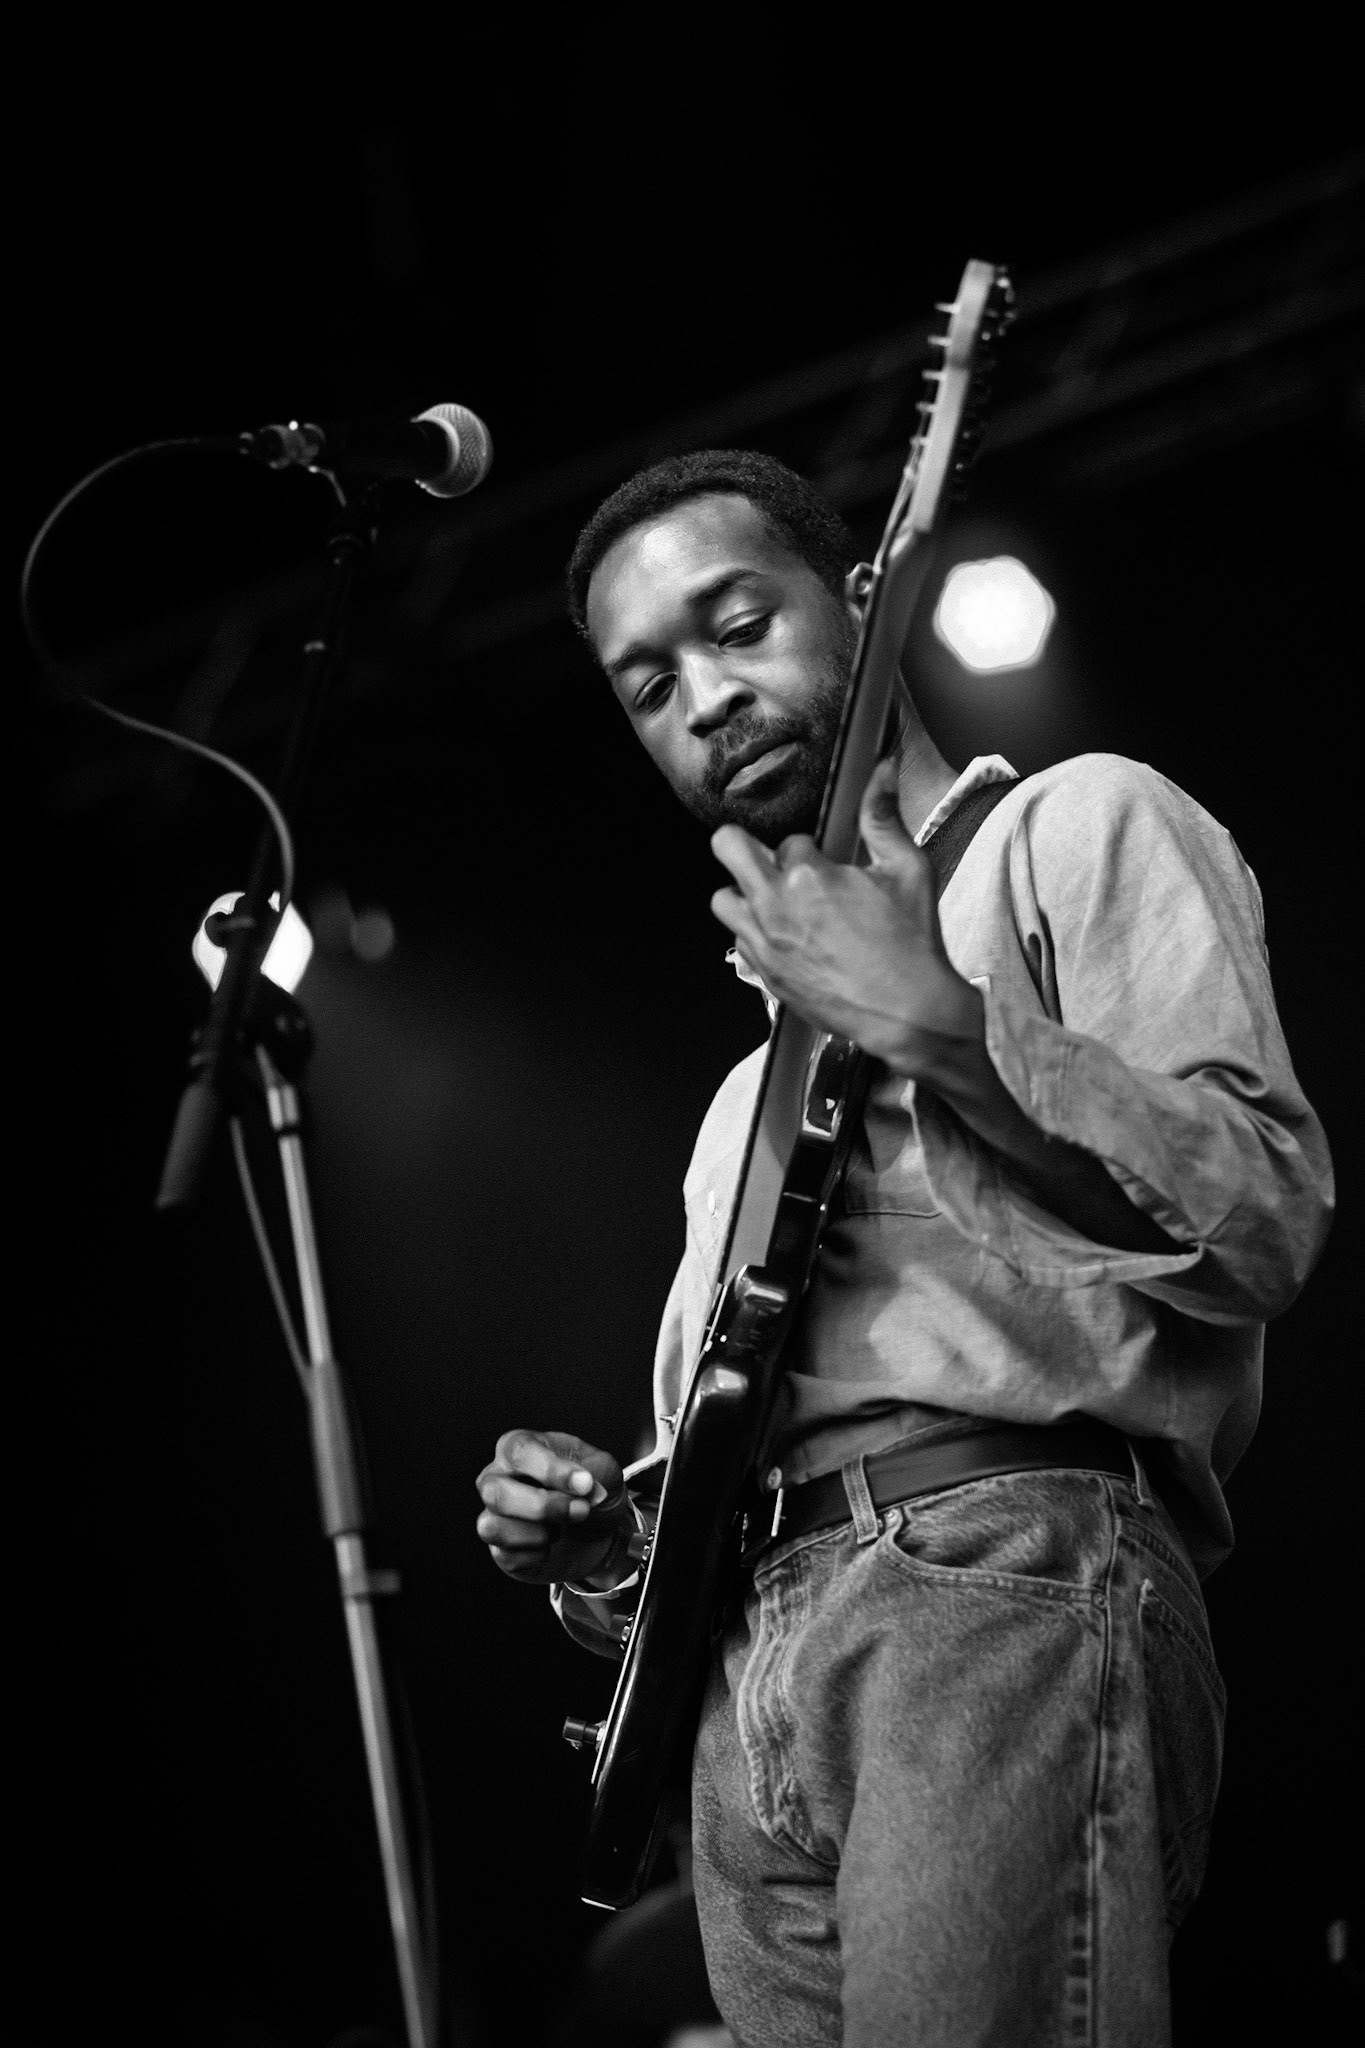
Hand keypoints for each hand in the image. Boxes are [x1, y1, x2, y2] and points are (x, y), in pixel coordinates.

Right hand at [475, 1430, 630, 1586]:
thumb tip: (583, 1485)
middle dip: (543, 1505)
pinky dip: (538, 1555)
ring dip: (538, 1533)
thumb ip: (595, 1472)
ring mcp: (493, 1515)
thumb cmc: (590, 1487)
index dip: (551, 1470)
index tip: (585, 1484)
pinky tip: (551, 1545)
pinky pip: (506, 1556)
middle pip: (494, 1491)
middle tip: (581, 1510)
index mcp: (517, 1447)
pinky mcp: (499, 1550)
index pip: (519, 1452)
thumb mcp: (603, 1469)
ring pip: (492, 1527)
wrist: (597, 1529)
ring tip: (562, 1528)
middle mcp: (496, 1478)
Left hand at [709, 757, 983, 1076]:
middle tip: (772, 858)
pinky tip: (786, 937)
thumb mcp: (907, 869)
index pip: (789, 839)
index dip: (808, 848)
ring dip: (744, 893)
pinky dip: (754, 933)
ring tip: (776, 900)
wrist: (908, 1012)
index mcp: (808, 875)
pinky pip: (738, 942)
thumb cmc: (911, 946)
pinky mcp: (764, 975)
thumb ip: (883, 815)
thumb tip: (883, 769)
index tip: (825, 862)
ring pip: (722, 900)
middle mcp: (775, 906)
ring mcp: (764, 943)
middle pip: (727, 848)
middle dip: (746, 845)